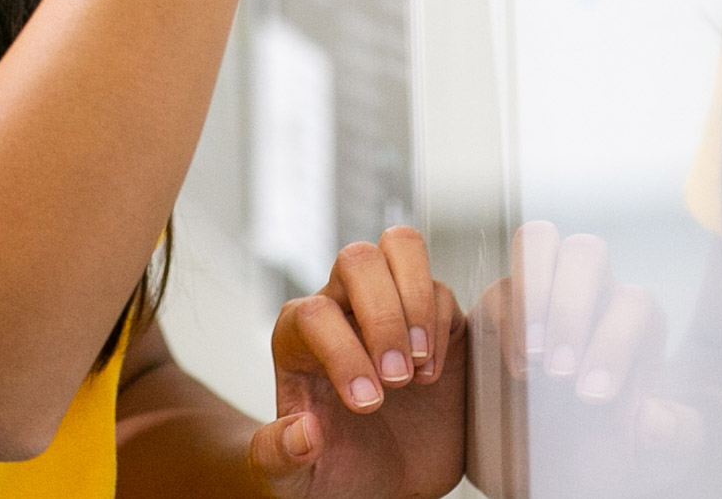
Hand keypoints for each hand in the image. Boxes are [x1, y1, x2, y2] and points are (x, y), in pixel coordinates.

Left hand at [250, 228, 466, 498]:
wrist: (383, 484)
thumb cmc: (334, 472)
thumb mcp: (294, 482)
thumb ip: (279, 457)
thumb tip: (304, 431)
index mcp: (298, 339)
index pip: (314, 313)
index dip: (342, 353)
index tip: (368, 405)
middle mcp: (342, 308)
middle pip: (357, 260)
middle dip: (383, 316)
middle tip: (398, 379)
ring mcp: (390, 306)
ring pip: (400, 247)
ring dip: (417, 302)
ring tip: (419, 365)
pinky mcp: (433, 320)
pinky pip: (441, 288)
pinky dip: (443, 326)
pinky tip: (433, 376)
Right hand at [468, 224, 708, 498]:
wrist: (556, 470)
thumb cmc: (609, 454)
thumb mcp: (650, 455)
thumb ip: (672, 437)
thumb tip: (655, 418)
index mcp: (635, 325)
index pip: (633, 303)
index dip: (614, 343)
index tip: (592, 396)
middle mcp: (591, 296)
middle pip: (587, 253)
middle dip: (570, 307)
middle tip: (557, 370)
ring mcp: (542, 293)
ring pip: (540, 241)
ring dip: (532, 290)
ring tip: (530, 357)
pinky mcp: (499, 308)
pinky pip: (498, 286)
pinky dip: (501, 317)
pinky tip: (510, 369)